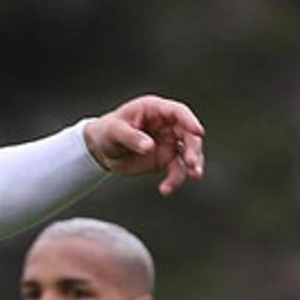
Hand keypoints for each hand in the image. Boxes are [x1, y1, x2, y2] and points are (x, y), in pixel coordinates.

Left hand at [83, 95, 205, 195]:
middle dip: (193, 148)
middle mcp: (166, 125)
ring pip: (188, 152)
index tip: (198, 132)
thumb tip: (149, 147)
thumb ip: (131, 138)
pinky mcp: (165, 160)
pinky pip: (176, 169)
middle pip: (188, 134)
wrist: (100, 149)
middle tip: (192, 162)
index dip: (189, 121)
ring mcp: (168, 142)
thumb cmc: (107, 131)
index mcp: (155, 110)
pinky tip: (166, 189)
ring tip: (194, 175)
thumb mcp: (114, 131)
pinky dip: (175, 179)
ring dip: (193, 164)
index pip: (177, 112)